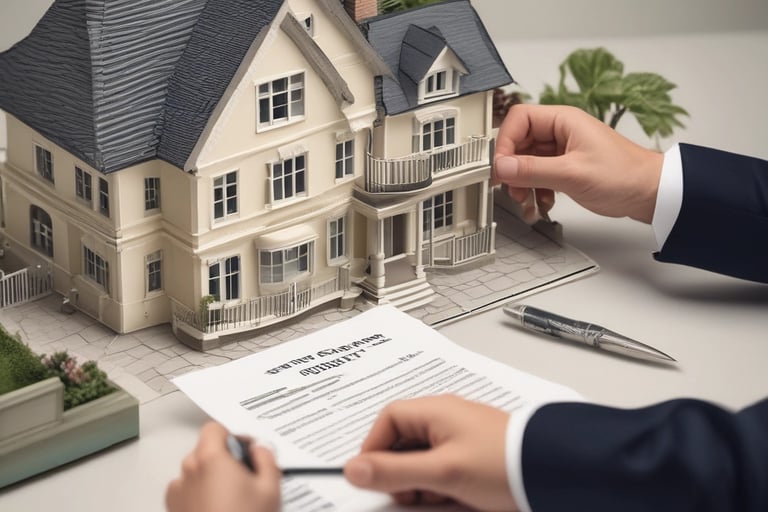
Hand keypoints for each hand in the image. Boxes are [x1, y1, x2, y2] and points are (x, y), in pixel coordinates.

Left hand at [166, 422, 280, 511]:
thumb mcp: (270, 488)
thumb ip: (266, 458)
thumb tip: (260, 450)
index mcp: (210, 458)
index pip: (215, 429)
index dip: (233, 436)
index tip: (246, 450)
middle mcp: (188, 471)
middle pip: (205, 450)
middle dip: (225, 460)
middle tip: (245, 479)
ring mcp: (178, 492)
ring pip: (196, 473)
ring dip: (211, 479)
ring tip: (233, 501)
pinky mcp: (173, 510)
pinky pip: (187, 493)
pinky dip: (200, 497)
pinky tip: (218, 510)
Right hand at [344, 395, 518, 510]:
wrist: (554, 474)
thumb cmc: (502, 464)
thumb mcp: (442, 472)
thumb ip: (395, 471)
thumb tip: (354, 469)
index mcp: (436, 411)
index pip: (388, 419)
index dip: (374, 448)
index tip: (370, 477)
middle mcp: (447, 419)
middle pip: (403, 440)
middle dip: (398, 471)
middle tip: (408, 494)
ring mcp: (462, 437)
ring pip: (422, 458)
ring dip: (420, 481)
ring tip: (438, 496)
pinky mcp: (475, 455)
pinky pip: (443, 468)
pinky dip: (440, 484)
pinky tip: (454, 497)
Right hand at [494, 104, 663, 223]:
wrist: (651, 193)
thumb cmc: (624, 175)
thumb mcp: (572, 174)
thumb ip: (532, 170)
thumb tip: (501, 167)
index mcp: (563, 121)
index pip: (519, 119)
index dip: (505, 142)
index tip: (501, 166)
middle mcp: (561, 132)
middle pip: (520, 142)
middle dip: (513, 168)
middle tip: (511, 187)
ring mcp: (563, 150)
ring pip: (527, 162)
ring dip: (523, 183)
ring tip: (526, 200)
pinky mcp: (566, 167)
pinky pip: (539, 175)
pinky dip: (535, 190)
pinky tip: (543, 202)